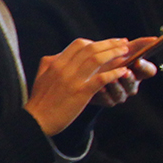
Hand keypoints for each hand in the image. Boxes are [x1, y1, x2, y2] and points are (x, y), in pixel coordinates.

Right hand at [25, 37, 158, 134]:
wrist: (36, 120)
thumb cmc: (40, 101)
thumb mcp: (41, 77)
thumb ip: (49, 64)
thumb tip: (57, 56)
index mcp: (55, 63)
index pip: (79, 44)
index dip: (96, 42)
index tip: (107, 44)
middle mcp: (64, 68)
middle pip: (91, 49)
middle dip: (110, 44)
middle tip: (123, 43)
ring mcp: (72, 80)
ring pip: (97, 59)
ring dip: (114, 54)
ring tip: (126, 53)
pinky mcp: (80, 93)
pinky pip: (101, 79)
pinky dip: (114, 73)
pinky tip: (123, 71)